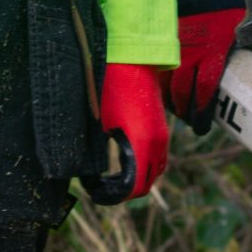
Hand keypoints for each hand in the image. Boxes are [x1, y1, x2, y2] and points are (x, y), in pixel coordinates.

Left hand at [98, 63, 168, 198]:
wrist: (131, 55)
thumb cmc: (110, 84)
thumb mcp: (98, 121)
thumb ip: (97, 150)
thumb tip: (88, 171)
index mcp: (142, 143)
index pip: (136, 188)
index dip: (116, 196)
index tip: (97, 193)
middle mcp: (158, 142)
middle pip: (148, 183)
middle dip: (126, 191)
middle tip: (102, 188)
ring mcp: (162, 134)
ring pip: (156, 169)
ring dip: (137, 178)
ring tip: (113, 176)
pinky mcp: (162, 126)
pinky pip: (158, 156)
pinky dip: (144, 165)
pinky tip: (125, 158)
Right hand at [165, 7, 243, 124]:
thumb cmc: (227, 3)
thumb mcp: (244, 25)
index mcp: (213, 52)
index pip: (204, 89)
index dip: (202, 110)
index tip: (203, 124)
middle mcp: (192, 53)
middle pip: (183, 91)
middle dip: (185, 111)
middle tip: (190, 121)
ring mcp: (176, 48)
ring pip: (167, 81)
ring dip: (170, 99)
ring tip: (176, 110)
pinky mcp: (165, 41)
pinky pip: (158, 67)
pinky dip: (160, 82)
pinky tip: (163, 91)